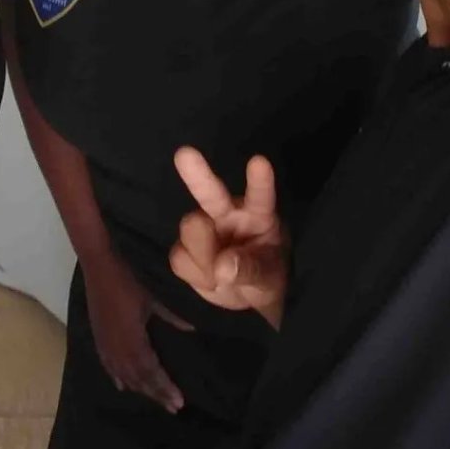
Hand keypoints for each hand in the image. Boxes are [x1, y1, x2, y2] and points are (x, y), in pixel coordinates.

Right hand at [82, 249, 192, 413]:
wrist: (99, 265)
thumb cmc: (128, 279)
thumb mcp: (153, 297)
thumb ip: (172, 316)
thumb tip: (194, 329)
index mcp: (133, 341)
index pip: (151, 372)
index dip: (164, 388)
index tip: (179, 402)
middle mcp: (117, 349)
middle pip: (138, 379)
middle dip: (156, 394)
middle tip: (173, 407)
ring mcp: (105, 345)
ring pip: (124, 376)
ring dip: (140, 389)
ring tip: (155, 399)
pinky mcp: (98, 338)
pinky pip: (109, 367)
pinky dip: (119, 378)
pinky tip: (124, 386)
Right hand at [170, 147, 287, 328]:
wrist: (245, 295)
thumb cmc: (265, 275)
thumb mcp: (269, 277)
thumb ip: (250, 270)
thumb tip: (222, 267)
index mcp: (257, 214)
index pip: (260, 196)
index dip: (260, 181)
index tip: (259, 162)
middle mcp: (227, 213)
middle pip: (210, 192)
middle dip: (197, 174)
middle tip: (184, 153)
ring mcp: (204, 227)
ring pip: (191, 229)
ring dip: (202, 256)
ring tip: (218, 276)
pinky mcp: (185, 246)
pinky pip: (180, 258)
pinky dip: (194, 274)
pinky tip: (208, 279)